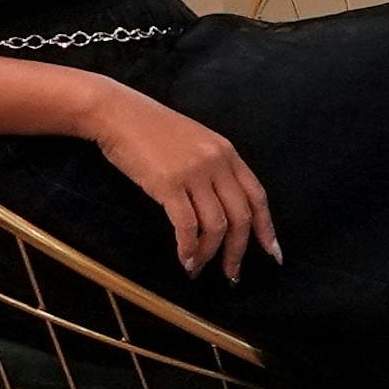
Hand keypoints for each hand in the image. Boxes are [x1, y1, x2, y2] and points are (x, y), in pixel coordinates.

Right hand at [85, 90, 280, 281]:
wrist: (117, 113)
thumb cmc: (150, 129)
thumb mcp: (195, 141)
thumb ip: (213, 168)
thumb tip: (221, 207)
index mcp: (227, 152)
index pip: (257, 196)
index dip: (266, 229)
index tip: (271, 253)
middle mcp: (216, 163)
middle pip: (241, 217)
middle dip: (238, 252)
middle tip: (232, 275)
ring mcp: (194, 173)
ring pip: (216, 226)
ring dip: (209, 255)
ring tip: (197, 269)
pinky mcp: (168, 184)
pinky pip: (187, 226)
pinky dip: (188, 248)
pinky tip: (183, 259)